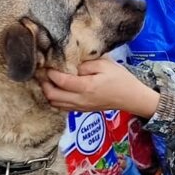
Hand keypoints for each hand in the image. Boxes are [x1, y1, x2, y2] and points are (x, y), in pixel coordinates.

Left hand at [41, 57, 159, 118]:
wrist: (131, 97)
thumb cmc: (120, 79)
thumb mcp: (105, 64)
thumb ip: (86, 64)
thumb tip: (70, 64)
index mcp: (86, 87)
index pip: (61, 81)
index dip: (50, 73)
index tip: (47, 64)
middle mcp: (81, 100)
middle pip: (52, 96)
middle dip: (44, 84)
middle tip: (43, 72)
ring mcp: (80, 107)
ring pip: (55, 104)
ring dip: (48, 92)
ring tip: (48, 80)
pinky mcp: (82, 110)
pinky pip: (62, 107)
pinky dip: (56, 99)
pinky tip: (58, 89)